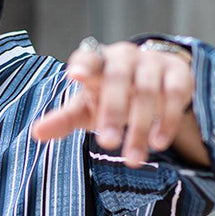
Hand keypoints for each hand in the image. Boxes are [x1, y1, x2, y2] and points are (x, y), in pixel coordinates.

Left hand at [30, 39, 196, 167]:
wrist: (153, 83)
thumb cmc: (109, 96)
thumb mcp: (85, 108)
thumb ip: (63, 120)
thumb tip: (36, 134)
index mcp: (98, 62)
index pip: (89, 58)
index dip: (83, 65)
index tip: (74, 76)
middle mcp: (125, 57)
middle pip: (117, 77)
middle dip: (112, 110)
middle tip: (107, 144)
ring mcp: (153, 63)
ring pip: (146, 90)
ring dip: (139, 126)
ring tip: (132, 158)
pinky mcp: (178, 73)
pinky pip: (174, 94)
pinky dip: (166, 119)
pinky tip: (158, 142)